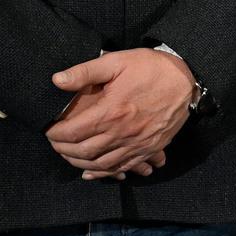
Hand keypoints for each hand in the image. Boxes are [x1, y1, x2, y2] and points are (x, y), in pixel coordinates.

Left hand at [46, 48, 195, 179]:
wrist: (187, 78)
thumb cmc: (151, 67)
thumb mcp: (117, 61)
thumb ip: (85, 71)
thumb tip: (57, 80)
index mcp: (112, 112)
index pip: (73, 132)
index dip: (55, 134)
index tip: (48, 130)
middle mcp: (123, 133)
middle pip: (83, 152)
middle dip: (63, 150)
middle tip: (55, 143)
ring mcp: (137, 144)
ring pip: (101, 164)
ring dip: (79, 163)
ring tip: (68, 155)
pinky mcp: (149, 148)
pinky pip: (123, 167)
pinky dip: (104, 173)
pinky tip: (91, 172)